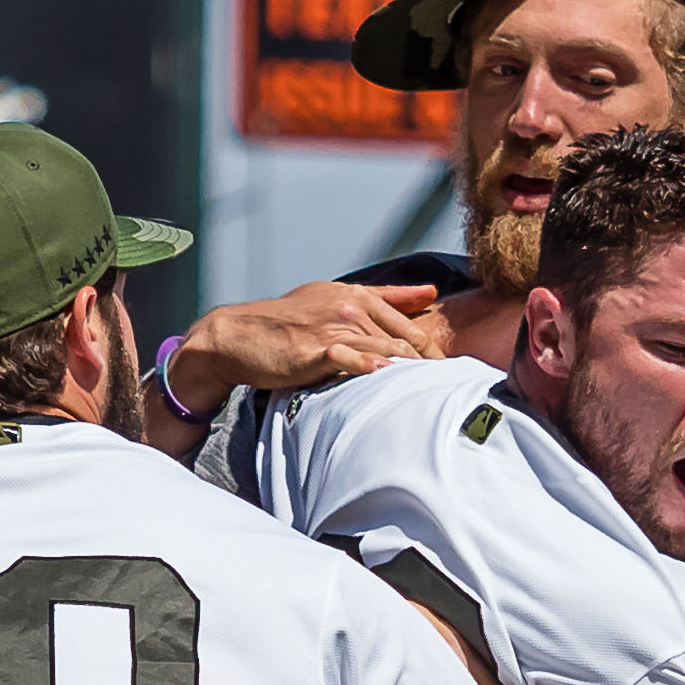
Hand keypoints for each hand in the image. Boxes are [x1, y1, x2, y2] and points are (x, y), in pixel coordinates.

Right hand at [170, 281, 445, 411]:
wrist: (238, 335)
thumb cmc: (288, 322)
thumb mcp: (335, 298)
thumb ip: (385, 296)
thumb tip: (429, 292)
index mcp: (356, 296)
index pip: (408, 325)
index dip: (431, 350)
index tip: (446, 372)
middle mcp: (348, 307)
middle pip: (403, 340)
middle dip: (427, 365)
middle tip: (444, 389)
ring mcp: (332, 327)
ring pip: (384, 349)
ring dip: (409, 370)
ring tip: (426, 391)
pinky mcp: (314, 350)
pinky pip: (349, 358)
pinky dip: (369, 368)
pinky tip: (385, 377)